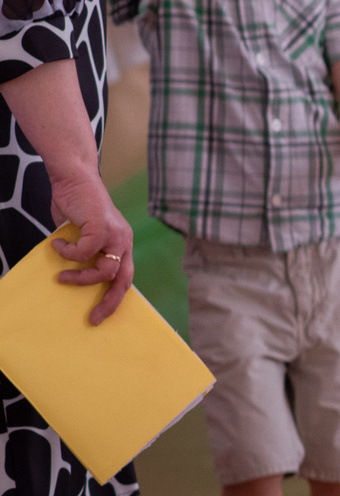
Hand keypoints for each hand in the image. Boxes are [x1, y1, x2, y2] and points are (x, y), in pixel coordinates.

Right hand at [46, 167, 134, 323]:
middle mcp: (124, 240)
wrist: (75, 178)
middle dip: (110, 301)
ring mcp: (116, 234)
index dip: (115, 297)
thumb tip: (71, 274)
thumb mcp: (82, 235)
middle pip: (124, 279)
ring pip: (105, 269)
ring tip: (61, 276)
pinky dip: (69, 253)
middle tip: (93, 317)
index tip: (99, 315)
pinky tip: (58, 244)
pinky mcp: (102, 226)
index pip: (125, 276)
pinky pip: (86, 252)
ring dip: (81, 278)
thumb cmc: (76, 206)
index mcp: (122, 244)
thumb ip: (83, 253)